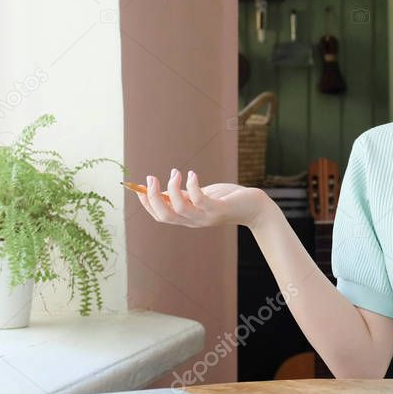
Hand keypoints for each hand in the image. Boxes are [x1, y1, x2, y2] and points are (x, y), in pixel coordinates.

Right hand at [137, 168, 273, 228]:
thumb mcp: (202, 196)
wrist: (253, 206)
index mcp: (187, 218)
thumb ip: (184, 195)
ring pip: (179, 209)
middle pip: (164, 215)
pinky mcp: (218, 209)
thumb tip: (164, 188)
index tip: (138, 187)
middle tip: (151, 177)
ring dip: (172, 188)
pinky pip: (199, 199)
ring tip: (175, 172)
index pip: (160, 216)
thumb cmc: (227, 199)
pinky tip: (192, 174)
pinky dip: (192, 185)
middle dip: (153, 197)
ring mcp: (206, 216)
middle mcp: (194, 221)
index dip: (147, 203)